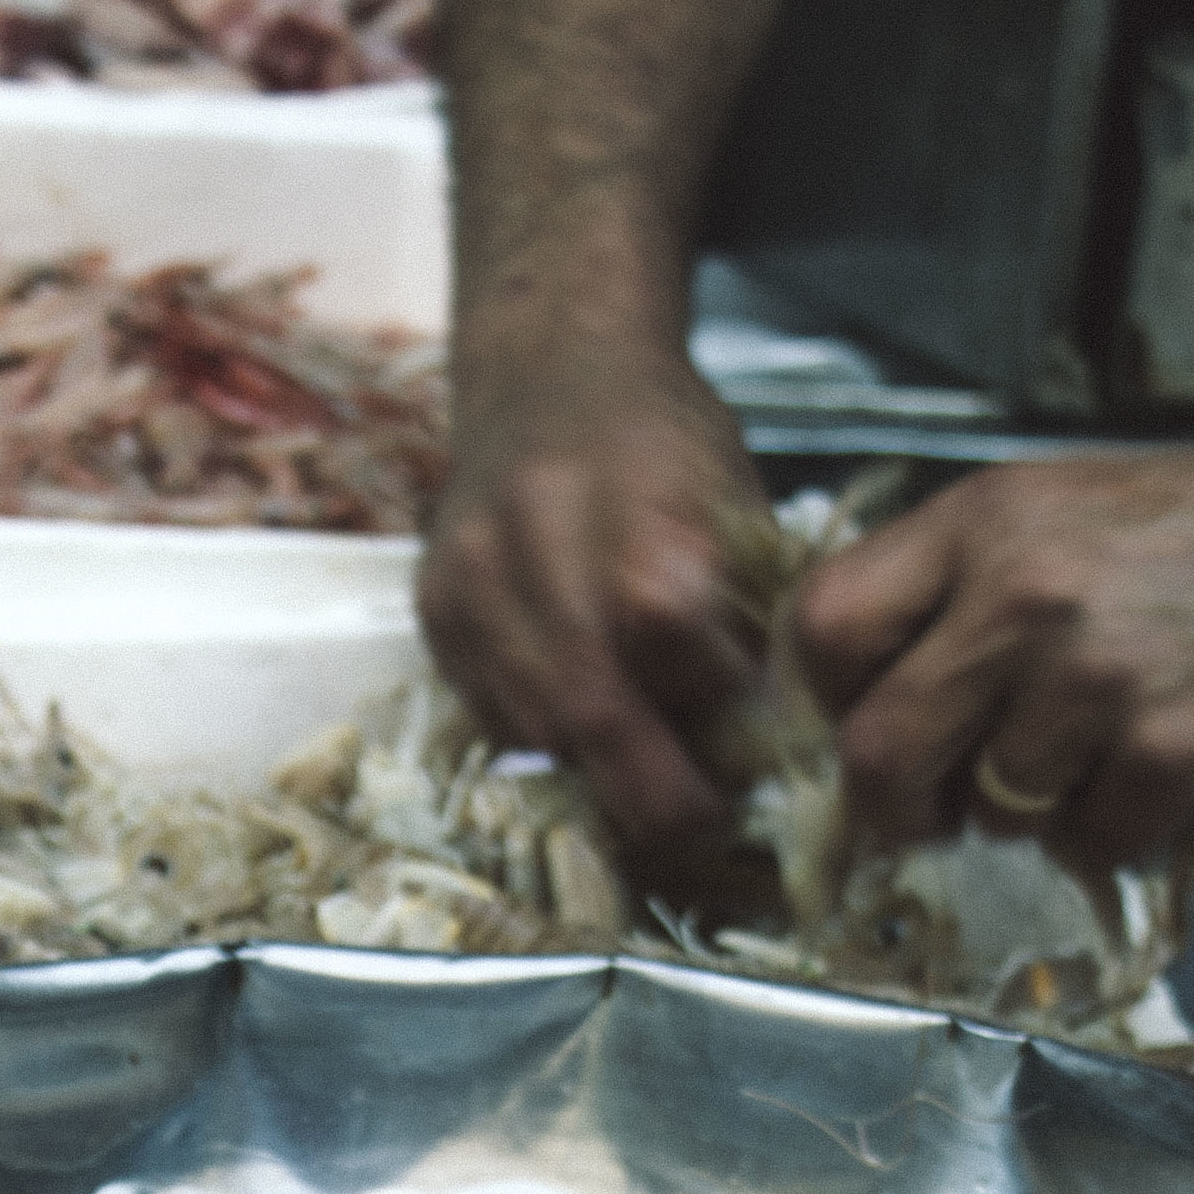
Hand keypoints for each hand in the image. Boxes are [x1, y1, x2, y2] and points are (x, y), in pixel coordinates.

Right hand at [418, 350, 764, 850]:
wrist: (547, 370)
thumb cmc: (661, 440)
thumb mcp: (734, 498)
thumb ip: (743, 614)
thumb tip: (759, 745)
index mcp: (628, 486)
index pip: (664, 625)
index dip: (711, 697)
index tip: (752, 736)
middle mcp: (531, 531)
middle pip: (587, 702)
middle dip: (652, 785)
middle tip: (702, 823)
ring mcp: (470, 578)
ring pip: (537, 728)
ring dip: (601, 772)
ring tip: (653, 771)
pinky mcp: (434, 616)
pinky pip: (494, 720)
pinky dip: (551, 743)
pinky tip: (591, 726)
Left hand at [792, 430, 1193, 861]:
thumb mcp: (1056, 514)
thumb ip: (948, 590)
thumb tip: (854, 706)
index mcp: (984, 525)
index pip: (827, 627)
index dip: (830, 696)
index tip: (865, 718)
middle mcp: (1026, 599)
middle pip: (879, 752)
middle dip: (902, 801)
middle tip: (940, 804)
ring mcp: (1097, 685)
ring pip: (994, 813)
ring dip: (1036, 805)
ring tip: (1110, 739)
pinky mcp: (1170, 759)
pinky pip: (1088, 845)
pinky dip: (1122, 826)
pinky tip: (1170, 762)